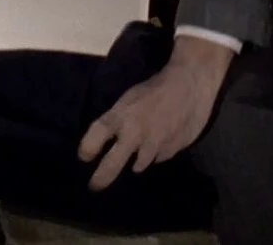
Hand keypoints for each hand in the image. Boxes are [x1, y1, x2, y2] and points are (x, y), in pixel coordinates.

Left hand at [78, 36, 233, 190]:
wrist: (189, 86)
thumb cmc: (155, 88)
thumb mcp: (129, 99)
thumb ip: (118, 120)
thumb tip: (109, 140)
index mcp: (121, 116)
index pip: (97, 135)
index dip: (87, 148)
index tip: (83, 157)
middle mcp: (135, 134)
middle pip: (112, 164)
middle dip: (102, 177)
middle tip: (94, 186)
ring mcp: (154, 146)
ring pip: (138, 165)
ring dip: (135, 162)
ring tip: (136, 155)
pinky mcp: (171, 151)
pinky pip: (158, 158)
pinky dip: (155, 154)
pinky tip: (159, 141)